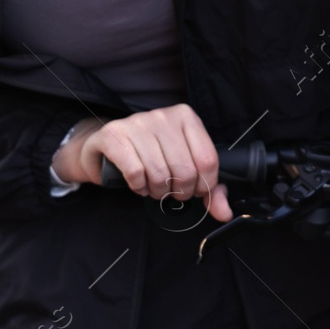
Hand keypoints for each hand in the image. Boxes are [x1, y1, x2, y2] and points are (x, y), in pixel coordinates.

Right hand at [51, 105, 232, 221]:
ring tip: (153, 187)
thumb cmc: (149, 155)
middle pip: (185, 171)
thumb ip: (209, 188)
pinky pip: (136, 173)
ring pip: (160, 174)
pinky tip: (138, 183)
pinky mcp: (113, 135)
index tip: (195, 191)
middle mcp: (163, 116)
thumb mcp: (182, 165)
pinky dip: (138, 187)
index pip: (208, 160)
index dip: (204, 186)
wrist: (105, 146)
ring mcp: (137, 123)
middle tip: (171, 192)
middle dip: (180, 192)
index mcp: (186, 117)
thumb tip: (224, 212)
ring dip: (157, 192)